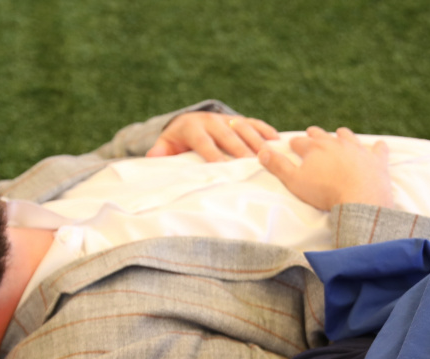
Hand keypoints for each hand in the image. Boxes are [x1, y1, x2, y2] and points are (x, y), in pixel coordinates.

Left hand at [147, 112, 278, 161]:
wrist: (188, 122)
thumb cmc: (177, 141)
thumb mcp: (166, 145)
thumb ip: (160, 151)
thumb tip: (152, 157)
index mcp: (193, 127)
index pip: (205, 142)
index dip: (215, 154)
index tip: (225, 168)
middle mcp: (211, 120)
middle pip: (228, 135)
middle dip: (241, 150)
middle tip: (253, 164)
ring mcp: (227, 118)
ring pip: (244, 127)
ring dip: (256, 141)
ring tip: (268, 156)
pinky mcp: (239, 119)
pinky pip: (255, 122)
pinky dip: (266, 130)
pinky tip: (277, 141)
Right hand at [257, 126, 393, 209]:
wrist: (360, 198)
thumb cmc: (324, 192)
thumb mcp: (295, 181)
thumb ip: (278, 166)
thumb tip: (261, 151)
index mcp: (315, 148)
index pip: (300, 142)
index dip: (294, 144)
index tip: (292, 145)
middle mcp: (336, 142)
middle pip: (322, 135)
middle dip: (315, 135)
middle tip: (312, 134)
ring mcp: (357, 149)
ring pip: (348, 136)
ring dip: (342, 135)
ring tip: (339, 135)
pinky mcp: (376, 159)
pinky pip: (378, 149)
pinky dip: (377, 148)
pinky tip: (377, 147)